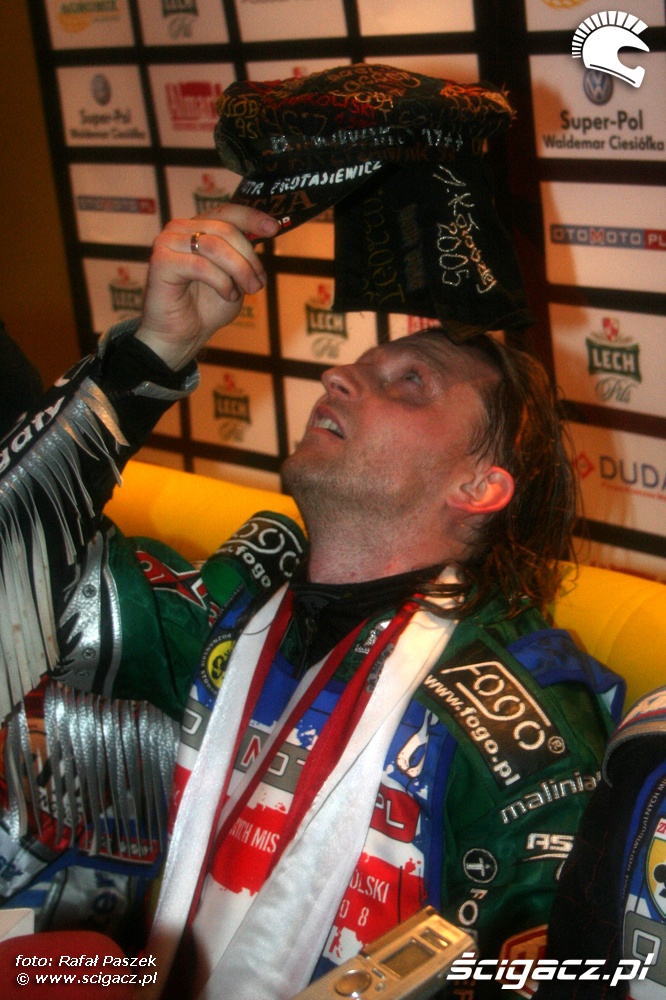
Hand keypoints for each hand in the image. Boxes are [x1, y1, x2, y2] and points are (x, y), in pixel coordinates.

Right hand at [135, 205, 280, 370]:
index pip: (227, 211)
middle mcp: (181, 229)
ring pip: (215, 246)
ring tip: (247, 291)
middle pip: (226, 230)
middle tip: (259, 284)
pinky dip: (221, 282)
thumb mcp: (235, 277)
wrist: (181, 336)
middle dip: (249, 258)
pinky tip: (227, 295)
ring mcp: (168, 242)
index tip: (274, 228)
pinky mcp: (161, 261)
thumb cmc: (206, 308)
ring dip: (239, 270)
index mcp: (198, 228)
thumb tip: (265, 233)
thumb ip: (244, 255)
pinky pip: (201, 265)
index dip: (252, 217)